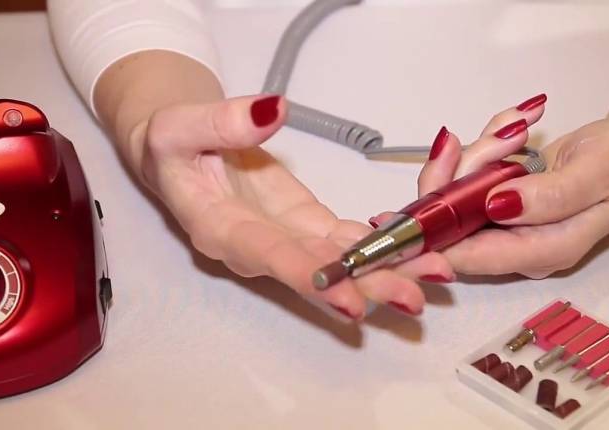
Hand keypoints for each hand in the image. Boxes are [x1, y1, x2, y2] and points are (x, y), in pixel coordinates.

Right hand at [137, 95, 453, 318]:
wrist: (182, 153)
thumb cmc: (172, 145)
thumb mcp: (179, 127)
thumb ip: (221, 123)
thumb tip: (273, 111)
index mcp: (221, 231)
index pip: (270, 257)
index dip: (311, 278)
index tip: (350, 299)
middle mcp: (260, 247)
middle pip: (318, 272)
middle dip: (367, 286)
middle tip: (415, 298)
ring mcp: (288, 238)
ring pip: (341, 260)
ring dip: (388, 269)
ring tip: (435, 275)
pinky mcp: (306, 223)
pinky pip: (348, 238)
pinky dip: (384, 243)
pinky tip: (419, 248)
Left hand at [414, 94, 608, 278]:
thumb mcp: (598, 172)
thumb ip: (551, 196)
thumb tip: (495, 206)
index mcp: (544, 250)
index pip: (472, 257)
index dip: (433, 239)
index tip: (411, 206)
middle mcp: (517, 245)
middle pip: (455, 222)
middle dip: (463, 172)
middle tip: (504, 135)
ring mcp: (505, 223)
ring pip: (458, 193)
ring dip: (480, 151)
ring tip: (522, 124)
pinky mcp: (498, 201)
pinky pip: (471, 175)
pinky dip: (486, 145)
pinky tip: (518, 124)